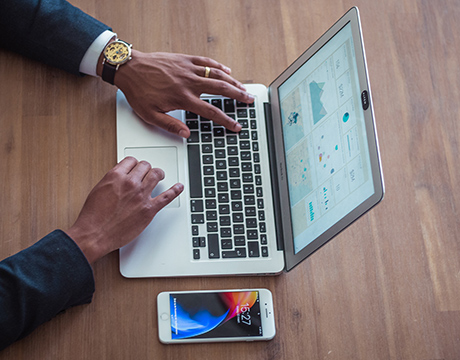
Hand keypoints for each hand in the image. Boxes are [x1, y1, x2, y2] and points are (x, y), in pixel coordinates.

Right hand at [66, 157, 182, 263]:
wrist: (95, 234)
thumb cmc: (93, 216)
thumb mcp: (98, 189)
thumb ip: (112, 181)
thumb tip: (121, 177)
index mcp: (116, 176)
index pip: (131, 161)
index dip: (134, 164)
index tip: (136, 167)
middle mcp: (130, 183)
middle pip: (145, 166)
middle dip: (146, 168)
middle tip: (147, 172)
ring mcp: (141, 196)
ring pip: (156, 175)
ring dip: (159, 174)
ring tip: (160, 176)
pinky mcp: (149, 209)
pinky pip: (166, 197)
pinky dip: (175, 191)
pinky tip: (179, 187)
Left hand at [113, 51, 254, 137]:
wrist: (129, 68)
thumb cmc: (138, 91)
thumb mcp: (150, 115)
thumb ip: (170, 125)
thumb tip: (186, 134)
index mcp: (183, 99)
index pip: (211, 112)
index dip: (226, 121)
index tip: (236, 126)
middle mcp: (189, 83)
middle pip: (221, 89)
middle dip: (238, 96)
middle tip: (250, 100)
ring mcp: (188, 69)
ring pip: (217, 74)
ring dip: (233, 81)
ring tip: (244, 87)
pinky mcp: (184, 59)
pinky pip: (206, 61)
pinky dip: (218, 66)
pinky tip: (227, 70)